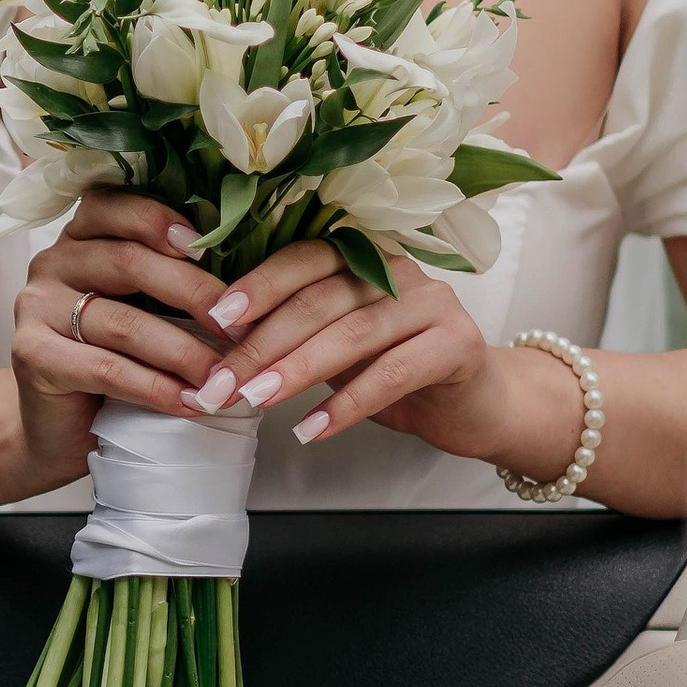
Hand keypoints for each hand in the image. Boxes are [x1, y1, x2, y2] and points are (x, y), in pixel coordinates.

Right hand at [8, 189, 247, 491]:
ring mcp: (36, 306)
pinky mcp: (31, 354)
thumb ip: (173, 282)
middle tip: (240, 328)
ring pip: (121, 322)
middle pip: (128, 262)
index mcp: (82, 235)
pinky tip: (188, 403)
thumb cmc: (115, 359)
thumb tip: (250, 278)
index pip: (117, 206)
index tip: (208, 247)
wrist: (59, 428)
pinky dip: (155, 388)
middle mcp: (53, 261)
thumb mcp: (144, 308)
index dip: (161, 220)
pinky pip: (104, 368)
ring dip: (182, 352)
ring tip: (223, 379)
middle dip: (193, 294)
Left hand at [184, 237, 499, 454]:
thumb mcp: (337, 345)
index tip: (213, 319)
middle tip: (222, 382)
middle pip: (320, 300)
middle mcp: (399, 269)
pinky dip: (347, 404)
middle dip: (263, 343)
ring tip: (256, 400)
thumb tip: (220, 332)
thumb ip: (294, 330)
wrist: (473, 405)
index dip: (257, 286)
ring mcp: (433, 302)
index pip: (303, 259)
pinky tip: (312, 429)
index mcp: (364, 257)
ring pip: (352, 334)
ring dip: (297, 370)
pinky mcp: (459, 344)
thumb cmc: (395, 370)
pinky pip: (393, 373)